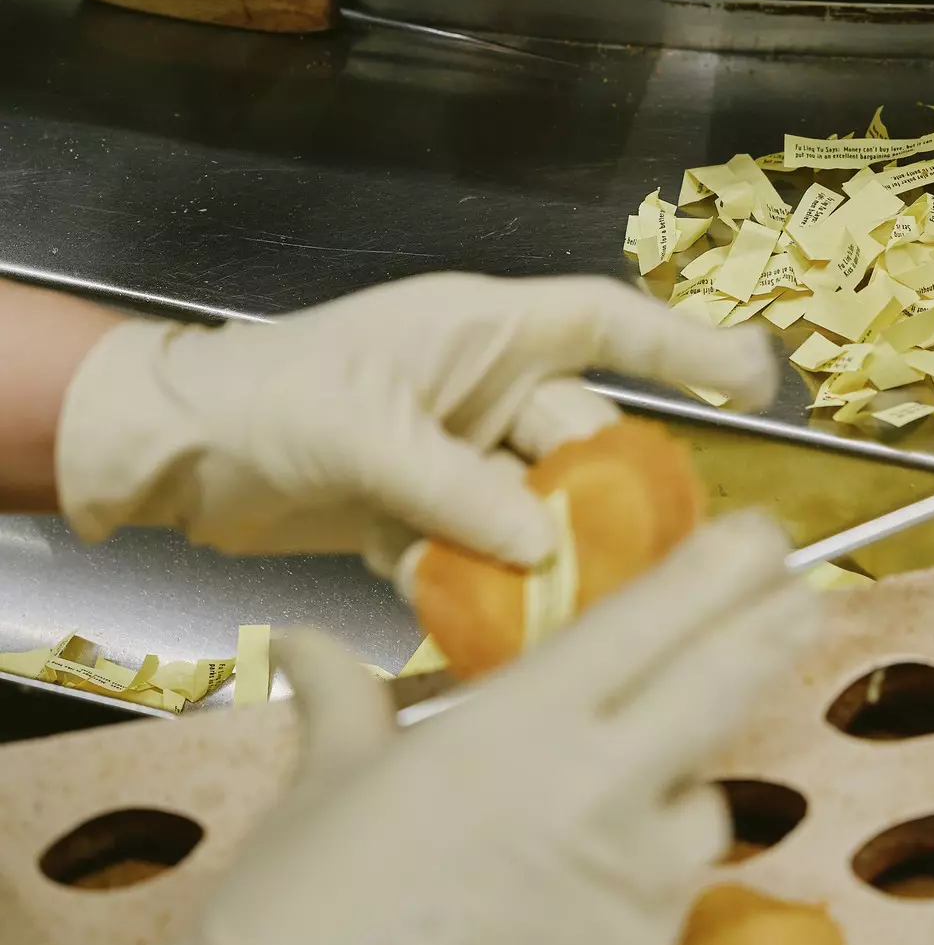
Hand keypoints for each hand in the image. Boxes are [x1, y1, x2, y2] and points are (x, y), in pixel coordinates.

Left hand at [56, 273, 775, 574]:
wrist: (166, 454)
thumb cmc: (260, 399)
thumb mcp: (361, 434)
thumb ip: (456, 490)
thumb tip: (544, 546)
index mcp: (478, 333)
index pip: (604, 325)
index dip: (687, 345)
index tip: (756, 381)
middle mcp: (478, 388)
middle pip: (577, 442)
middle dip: (599, 503)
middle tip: (626, 564)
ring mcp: (451, 452)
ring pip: (531, 510)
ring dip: (537, 562)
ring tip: (548, 612)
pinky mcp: (418, 511)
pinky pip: (477, 552)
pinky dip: (476, 588)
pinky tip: (468, 619)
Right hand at [82, 513, 821, 944]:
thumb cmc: (293, 925)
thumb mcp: (324, 784)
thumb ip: (345, 701)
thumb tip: (309, 646)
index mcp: (523, 723)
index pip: (656, 618)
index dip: (722, 569)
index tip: (759, 536)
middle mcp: (599, 791)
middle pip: (723, 687)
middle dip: (772, 628)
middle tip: (801, 593)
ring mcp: (632, 884)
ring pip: (705, 801)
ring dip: (688, 777)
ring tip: (633, 779)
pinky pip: (673, 892)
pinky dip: (650, 871)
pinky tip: (590, 883)